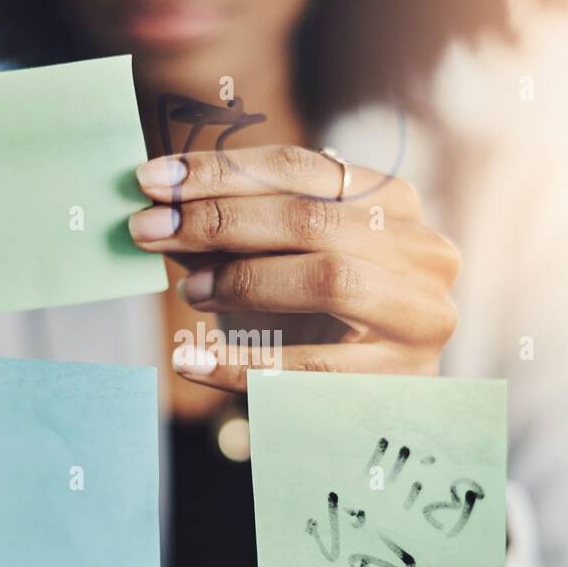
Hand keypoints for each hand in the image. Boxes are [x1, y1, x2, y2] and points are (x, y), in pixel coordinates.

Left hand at [130, 145, 458, 390]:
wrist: (380, 398)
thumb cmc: (323, 316)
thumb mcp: (284, 260)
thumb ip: (233, 233)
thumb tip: (158, 207)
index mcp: (393, 201)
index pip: (298, 168)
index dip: (220, 171)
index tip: (152, 180)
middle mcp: (419, 248)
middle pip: (310, 219)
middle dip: (218, 221)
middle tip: (147, 230)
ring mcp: (419, 313)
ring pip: (327, 279)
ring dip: (243, 280)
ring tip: (185, 292)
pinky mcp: (402, 377)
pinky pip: (312, 369)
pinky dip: (243, 364)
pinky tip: (191, 360)